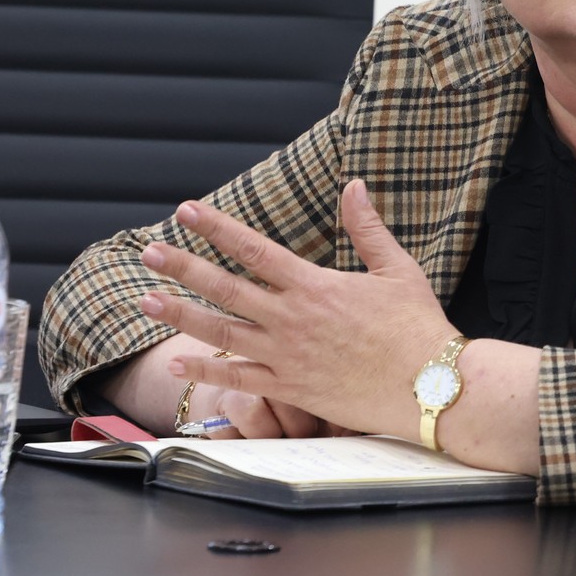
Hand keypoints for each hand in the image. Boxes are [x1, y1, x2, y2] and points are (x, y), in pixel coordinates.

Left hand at [135, 180, 459, 441]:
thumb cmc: (418, 327)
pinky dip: (206, 371)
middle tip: (150, 252)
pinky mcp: (291, 389)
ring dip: (181, 315)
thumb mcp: (397, 269)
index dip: (218, 228)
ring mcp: (287, 356)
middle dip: (183, 267)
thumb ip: (367, 228)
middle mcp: (293, 319)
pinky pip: (239, 380)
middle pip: (225, 288)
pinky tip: (178, 362)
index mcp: (316, 285)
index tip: (187, 211)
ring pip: (221, 333)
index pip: (255, 249)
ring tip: (146, 301)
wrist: (429, 384)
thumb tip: (353, 186)